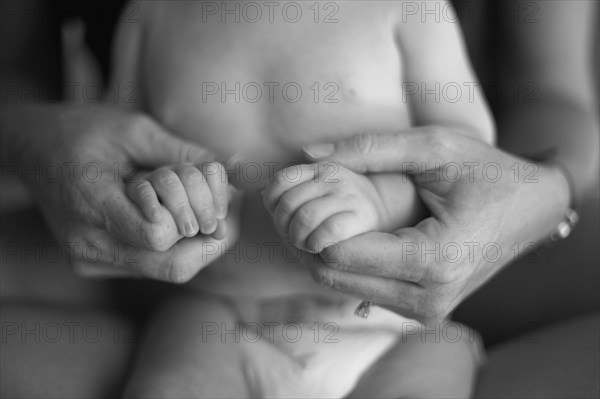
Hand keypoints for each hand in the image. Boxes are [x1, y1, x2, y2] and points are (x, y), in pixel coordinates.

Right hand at [2, 104, 238, 281]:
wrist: (32, 149)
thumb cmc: (82, 130)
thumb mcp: (135, 129)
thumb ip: (185, 154)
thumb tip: (234, 170)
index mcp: (92, 203)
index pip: (160, 236)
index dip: (195, 220)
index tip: (211, 200)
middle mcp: (88, 243)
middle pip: (172, 266)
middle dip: (207, 242)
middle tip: (220, 215)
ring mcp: (88, 259)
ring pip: (165, 270)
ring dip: (191, 244)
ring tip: (188, 211)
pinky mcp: (92, 264)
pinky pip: (148, 266)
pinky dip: (170, 246)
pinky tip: (166, 219)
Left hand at [262, 163, 385, 252]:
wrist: (406, 212)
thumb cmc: (358, 210)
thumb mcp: (329, 189)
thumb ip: (299, 184)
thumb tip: (264, 187)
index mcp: (326, 168)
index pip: (280, 182)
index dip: (272, 203)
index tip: (282, 218)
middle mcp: (338, 177)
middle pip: (288, 202)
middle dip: (283, 226)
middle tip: (294, 237)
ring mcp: (352, 196)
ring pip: (304, 218)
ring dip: (299, 239)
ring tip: (307, 245)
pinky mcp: (365, 218)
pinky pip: (326, 232)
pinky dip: (316, 244)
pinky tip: (322, 248)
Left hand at [300, 127, 570, 322]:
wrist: (533, 209)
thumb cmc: (488, 172)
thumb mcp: (432, 147)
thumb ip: (368, 149)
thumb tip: (307, 156)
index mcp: (435, 260)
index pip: (341, 253)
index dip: (314, 221)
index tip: (309, 187)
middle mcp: (429, 297)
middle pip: (334, 275)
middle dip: (312, 236)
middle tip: (308, 199)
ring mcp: (426, 310)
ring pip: (343, 285)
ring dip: (325, 251)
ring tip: (330, 210)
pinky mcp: (423, 310)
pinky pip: (363, 289)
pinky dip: (347, 263)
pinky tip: (350, 231)